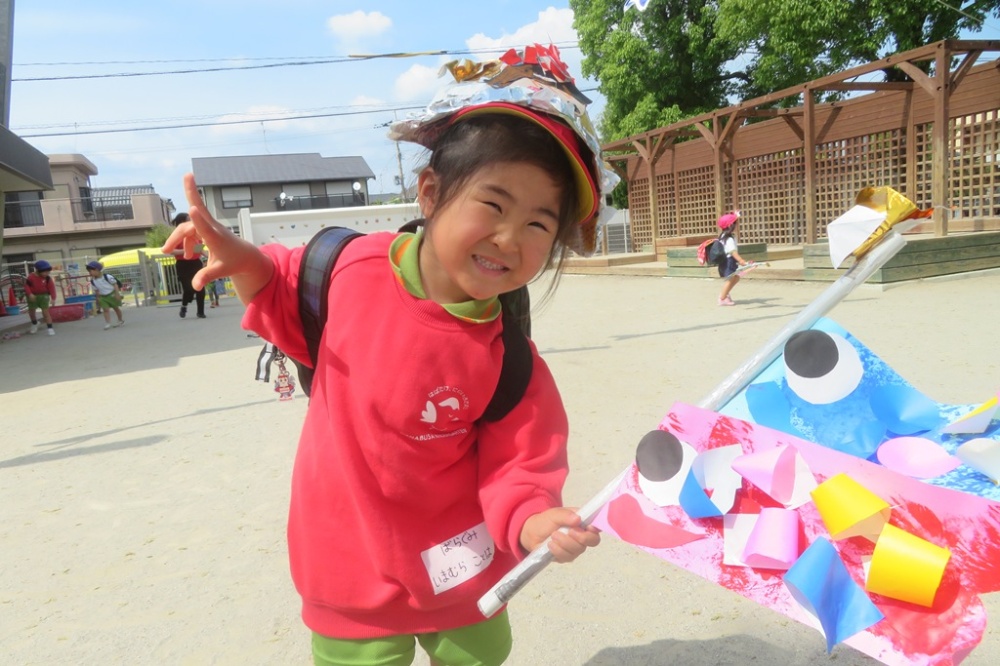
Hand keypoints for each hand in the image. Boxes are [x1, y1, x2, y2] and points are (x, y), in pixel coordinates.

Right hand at [161, 174, 272, 296]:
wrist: (245, 257)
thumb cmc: (234, 261)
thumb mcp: (221, 270)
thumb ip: (207, 276)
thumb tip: (195, 287)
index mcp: (215, 237)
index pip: (205, 227)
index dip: (198, 219)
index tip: (192, 207)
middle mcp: (212, 228)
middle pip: (194, 216)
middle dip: (188, 202)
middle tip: (186, 177)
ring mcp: (209, 227)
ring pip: (188, 227)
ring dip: (178, 239)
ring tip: (167, 251)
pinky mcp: (207, 229)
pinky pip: (192, 231)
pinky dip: (187, 242)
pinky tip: (189, 256)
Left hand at [520, 507, 600, 562]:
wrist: (533, 532)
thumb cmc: (546, 521)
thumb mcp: (554, 514)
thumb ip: (565, 515)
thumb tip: (577, 519)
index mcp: (583, 522)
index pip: (596, 527)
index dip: (596, 528)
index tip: (589, 527)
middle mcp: (582, 535)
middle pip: (593, 541)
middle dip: (582, 537)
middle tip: (570, 531)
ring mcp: (575, 547)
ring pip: (578, 550)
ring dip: (565, 543)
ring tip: (553, 535)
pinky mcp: (567, 556)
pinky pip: (567, 557)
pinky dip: (558, 550)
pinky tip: (550, 544)